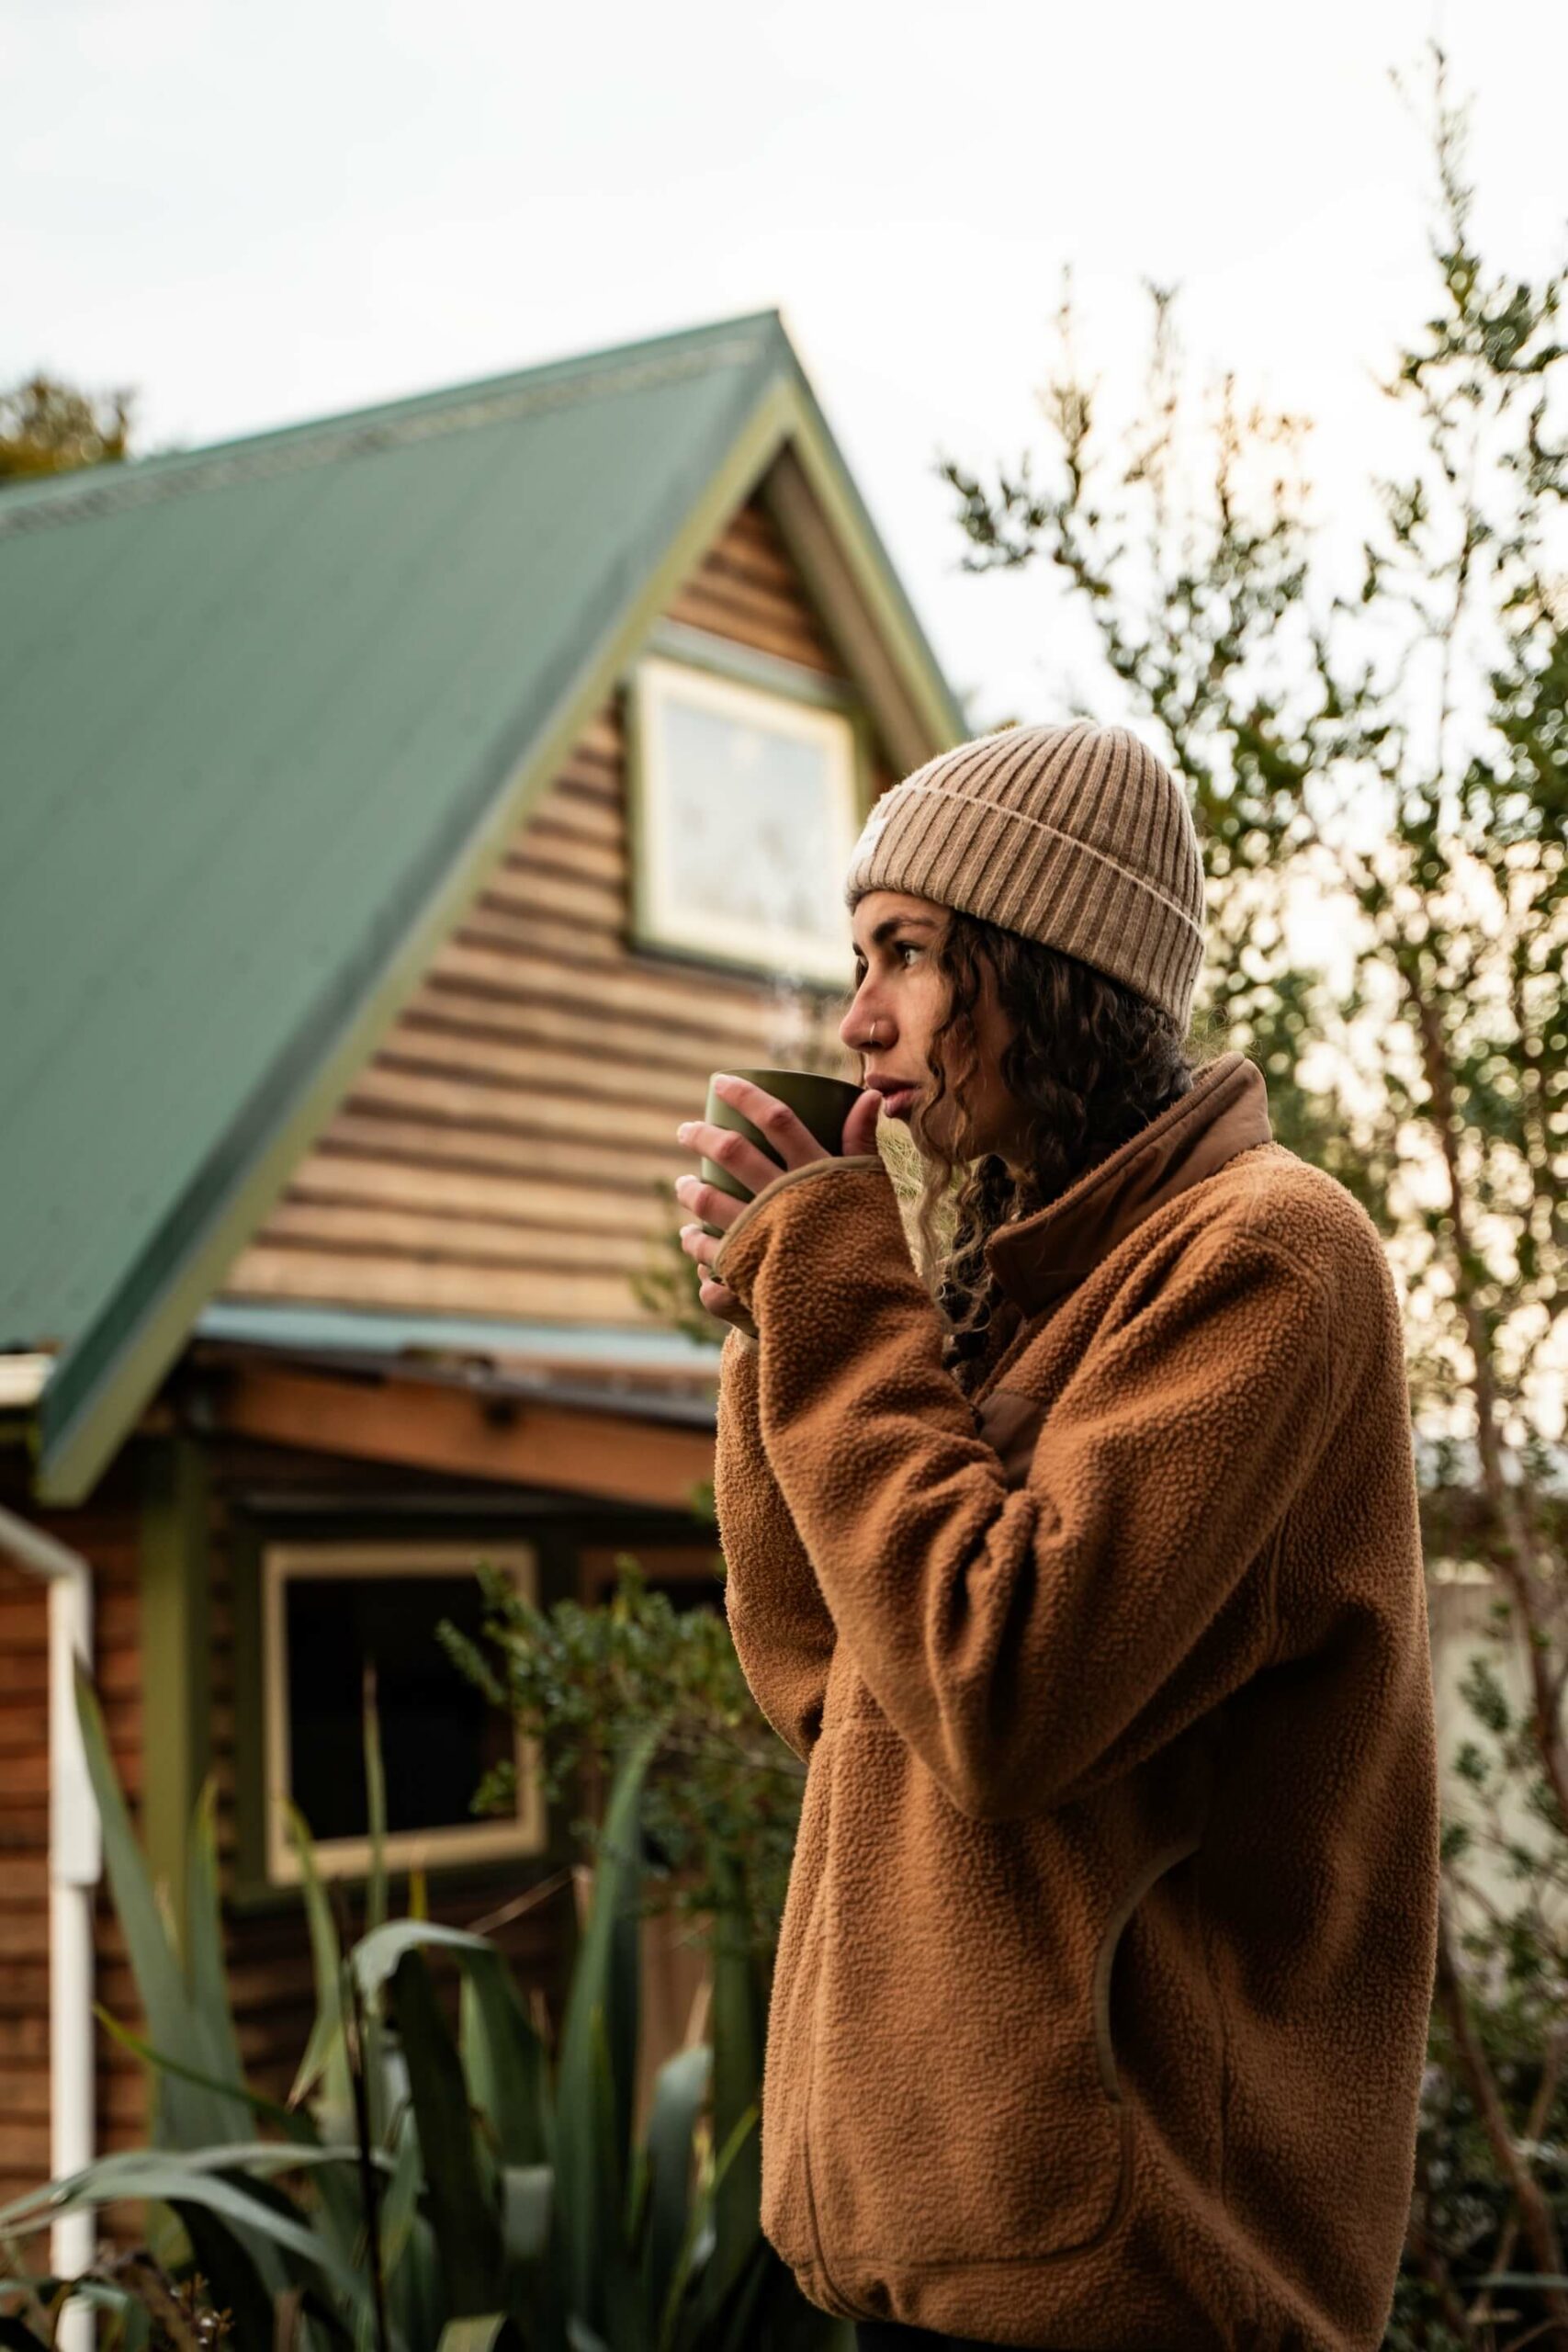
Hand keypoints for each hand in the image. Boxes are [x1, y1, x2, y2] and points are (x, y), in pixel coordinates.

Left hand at [674, 1073, 881, 1328]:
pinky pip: (709, 1250)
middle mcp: (785, 1197)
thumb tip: (870, 1094)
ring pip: (710, 1200)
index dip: (746, 1095)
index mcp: (817, 1172)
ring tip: (683, 1184)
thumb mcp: (873, 1189)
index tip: (719, 1082)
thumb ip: (862, 1143)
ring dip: (691, 1190)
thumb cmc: (873, 1244)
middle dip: (702, 1136)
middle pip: (733, 1152)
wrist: (864, 1310)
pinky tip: (689, 1236)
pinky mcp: (748, 1268)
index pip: (777, 1118)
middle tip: (685, 1131)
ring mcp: (763, 1232)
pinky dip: (695, 1240)